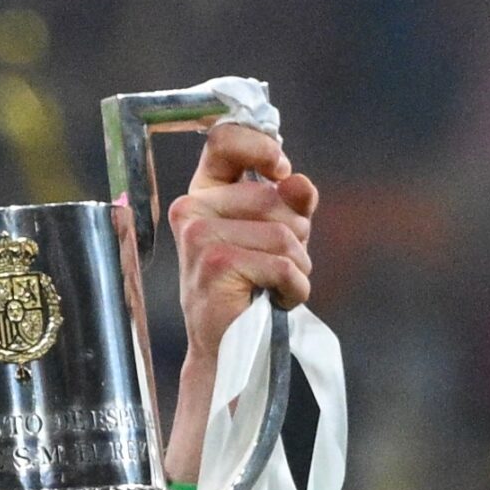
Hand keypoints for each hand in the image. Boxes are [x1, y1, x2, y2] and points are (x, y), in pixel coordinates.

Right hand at [170, 123, 316, 365]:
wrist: (226, 348)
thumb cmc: (249, 288)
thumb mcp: (273, 236)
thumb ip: (288, 203)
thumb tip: (298, 181)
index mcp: (202, 194)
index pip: (224, 141)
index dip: (261, 147)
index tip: (281, 171)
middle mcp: (191, 209)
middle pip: (273, 197)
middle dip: (295, 235)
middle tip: (278, 267)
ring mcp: (199, 237)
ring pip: (284, 233)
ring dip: (297, 266)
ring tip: (277, 287)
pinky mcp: (215, 264)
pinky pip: (282, 265)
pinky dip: (295, 288)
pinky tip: (277, 301)